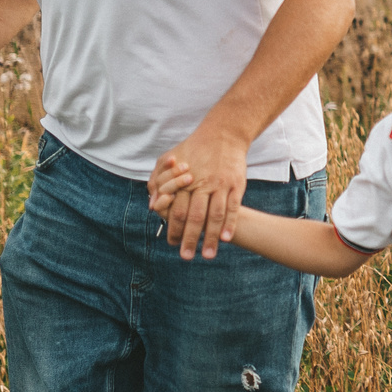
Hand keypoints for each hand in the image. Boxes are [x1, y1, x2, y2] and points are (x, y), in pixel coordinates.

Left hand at [155, 126, 250, 259]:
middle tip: (186, 256)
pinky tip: (226, 239)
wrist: (224, 134)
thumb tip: (153, 206)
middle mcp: (202, 184)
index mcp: (185, 180)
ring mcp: (221, 184)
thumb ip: (158, 181)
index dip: (174, 229)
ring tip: (208, 255)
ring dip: (211, 237)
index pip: (177, 210)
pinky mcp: (237, 184)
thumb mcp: (170, 159)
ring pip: (215, 215)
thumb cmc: (193, 148)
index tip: (172, 244)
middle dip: (190, 238)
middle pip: (195, 216)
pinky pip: (233, 207)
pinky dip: (229, 224)